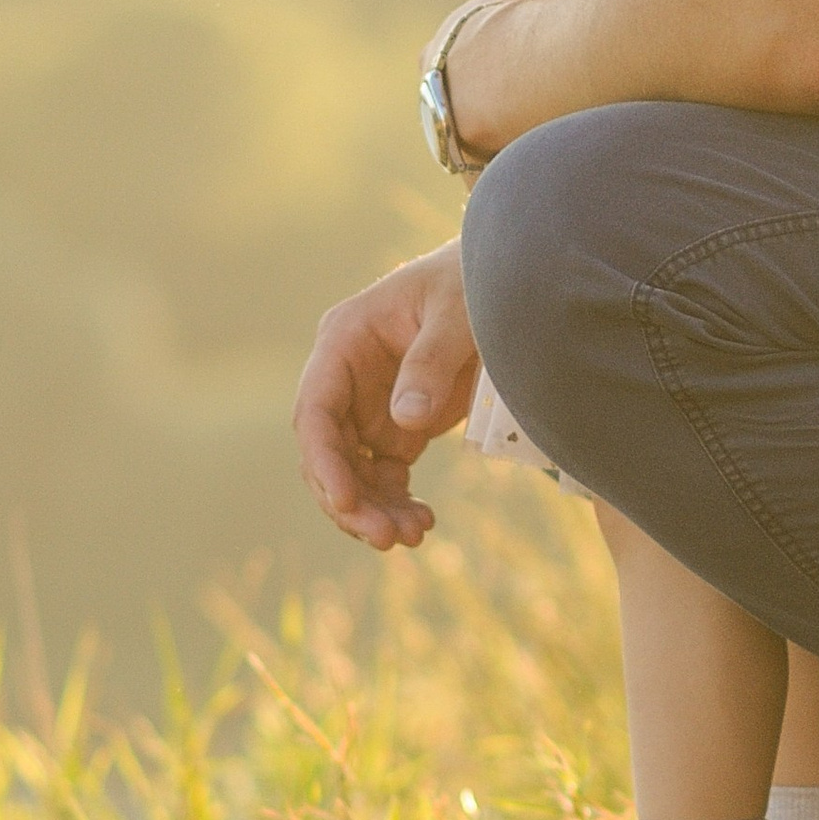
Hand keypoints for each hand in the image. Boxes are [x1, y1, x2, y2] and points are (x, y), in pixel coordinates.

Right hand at [292, 240, 480, 551]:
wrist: (504, 283)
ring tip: (413, 536)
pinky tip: (422, 522)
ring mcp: (369, 406)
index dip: (323, 460)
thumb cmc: (475, 282)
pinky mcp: (398, 427)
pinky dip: (396, 503)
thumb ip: (432, 360)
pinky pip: (383, 476)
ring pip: (352, 473)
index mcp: (344, 339)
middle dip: (350, 500)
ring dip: (373, 511)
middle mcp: (346, 378)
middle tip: (387, 537)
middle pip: (328, 452)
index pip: (314, 409)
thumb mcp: (459, 311)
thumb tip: (405, 420)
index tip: (345, 501)